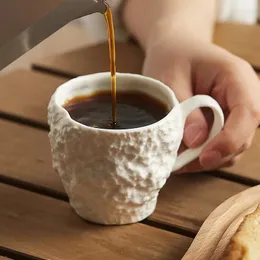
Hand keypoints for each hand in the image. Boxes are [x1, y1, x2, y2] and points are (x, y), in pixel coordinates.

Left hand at [143, 35, 259, 172]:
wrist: (175, 49)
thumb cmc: (172, 58)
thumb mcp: (171, 80)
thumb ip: (185, 109)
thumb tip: (196, 141)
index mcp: (236, 77)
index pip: (248, 112)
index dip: (230, 140)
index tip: (205, 156)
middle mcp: (244, 95)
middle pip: (243, 135)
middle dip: (214, 154)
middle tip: (182, 162)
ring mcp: (236, 109)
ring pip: (233, 144)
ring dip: (207, 157)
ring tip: (178, 159)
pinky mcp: (225, 120)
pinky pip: (221, 143)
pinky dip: (203, 152)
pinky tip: (183, 153)